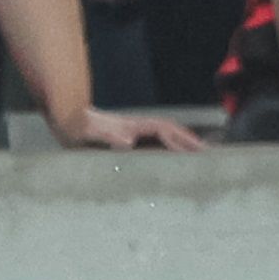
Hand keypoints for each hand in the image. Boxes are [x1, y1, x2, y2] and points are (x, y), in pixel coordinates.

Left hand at [51, 107, 203, 150]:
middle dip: (191, 141)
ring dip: (184, 144)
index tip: (196, 150)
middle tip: (211, 154)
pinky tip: (176, 160)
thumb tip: (127, 141)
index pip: (163, 130)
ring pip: (167, 136)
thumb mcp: (85, 132)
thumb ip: (104, 135)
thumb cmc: (74, 127)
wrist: (66, 119)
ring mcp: (136, 133)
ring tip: (201, 156)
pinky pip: (157, 144)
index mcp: (131, 126)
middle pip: (171, 131)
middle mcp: (137, 128)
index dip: (180, 140)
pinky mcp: (131, 141)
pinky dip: (172, 149)